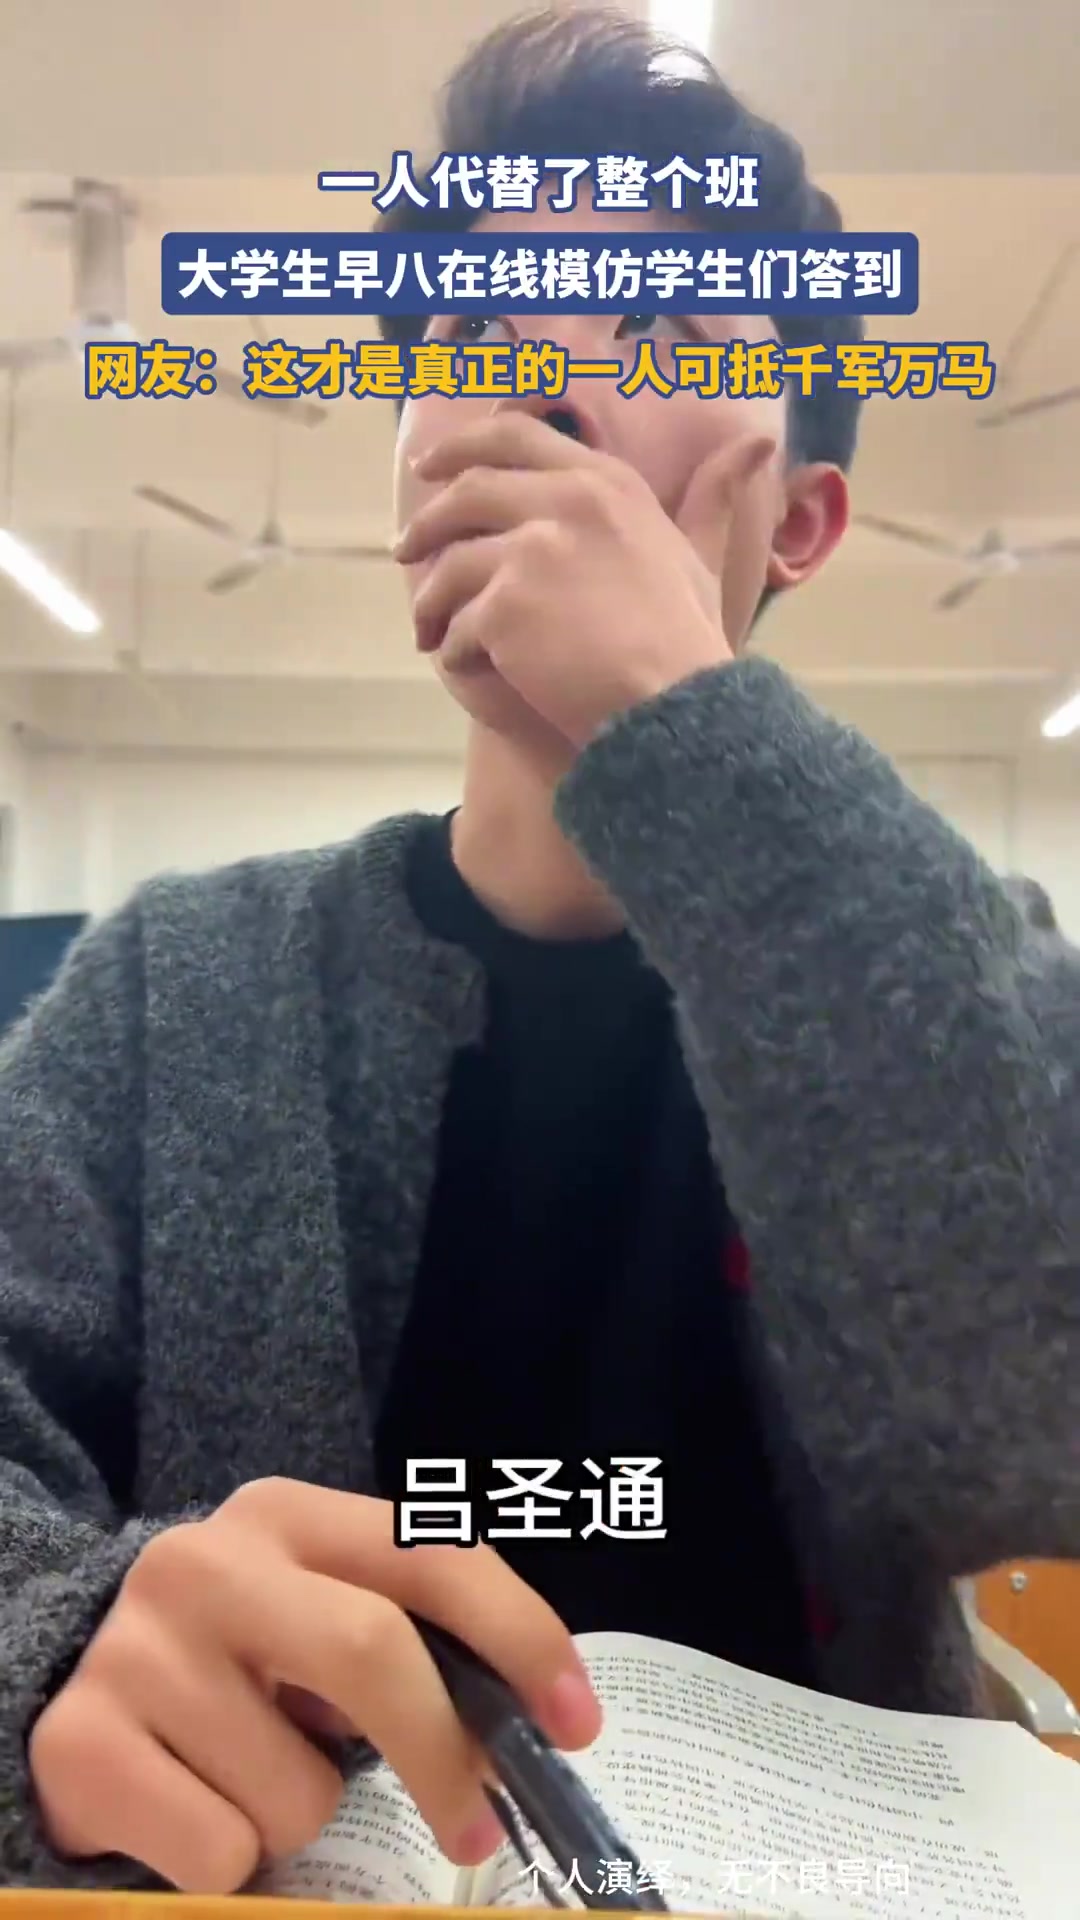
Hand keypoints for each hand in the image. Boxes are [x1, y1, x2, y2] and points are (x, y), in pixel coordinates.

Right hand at [29, 1480, 598, 1892]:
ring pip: (297, 1790)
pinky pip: (221, 1854)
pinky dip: (230, 1866)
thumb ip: (406, 1642)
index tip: (578, 1722)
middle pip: (371, 1652)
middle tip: (477, 1830)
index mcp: (286, 1515)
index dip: (520, 1633)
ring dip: (301, 1818)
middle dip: (443, 1754)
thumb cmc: (236, 1660)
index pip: (431, 1553)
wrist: (66, 1679)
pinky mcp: (80, 1744)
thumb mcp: (317, 1618)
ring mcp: (137, 1649)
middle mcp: (207, 1562)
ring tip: (249, 1780)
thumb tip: (525, 1735)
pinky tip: (190, 1808)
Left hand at [394, 411, 775, 747]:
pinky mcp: (505, 604)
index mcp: (606, 481)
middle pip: (467, 493)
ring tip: (427, 629)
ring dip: (431, 601)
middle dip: (427, 523)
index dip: (464, 450)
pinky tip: (461, 667)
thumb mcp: (699, 553)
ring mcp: (532, 549)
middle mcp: (566, 500)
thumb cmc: (689, 640)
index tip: (433, 471)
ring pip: (450, 566)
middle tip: (403, 548)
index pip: (515, 438)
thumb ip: (707, 499)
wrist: (672, 707)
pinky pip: (456, 626)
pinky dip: (452, 649)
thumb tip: (755, 444)